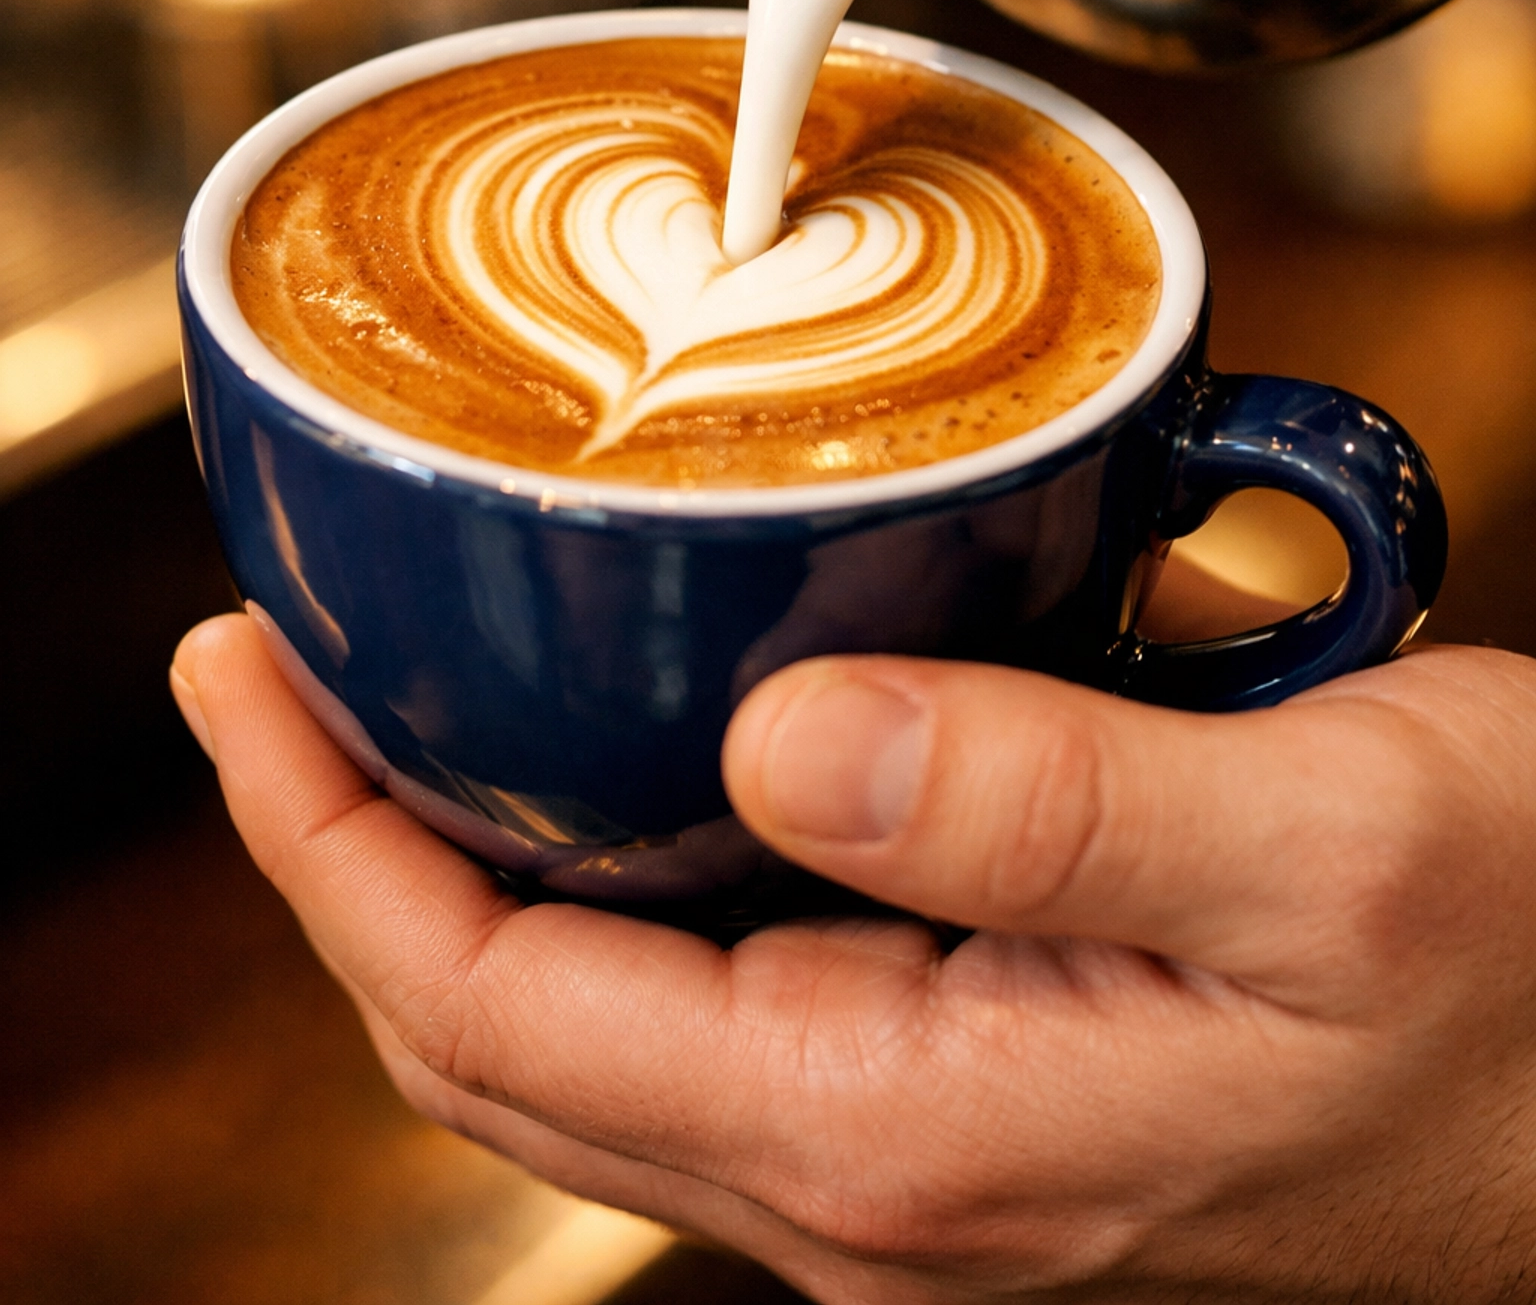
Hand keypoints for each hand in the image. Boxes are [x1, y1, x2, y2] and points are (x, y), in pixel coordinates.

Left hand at [174, 610, 1535, 1302]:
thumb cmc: (1518, 976)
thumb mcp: (1320, 855)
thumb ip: (1050, 804)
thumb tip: (782, 738)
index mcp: (909, 1132)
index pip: (494, 1018)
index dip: (325, 851)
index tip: (238, 676)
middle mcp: (873, 1166)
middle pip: (497, 1032)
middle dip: (345, 850)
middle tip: (273, 658)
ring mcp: (910, 1134)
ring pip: (588, 1018)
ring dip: (462, 861)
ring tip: (393, 688)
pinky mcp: (963, 1071)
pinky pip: (708, 984)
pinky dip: (606, 868)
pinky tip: (615, 744)